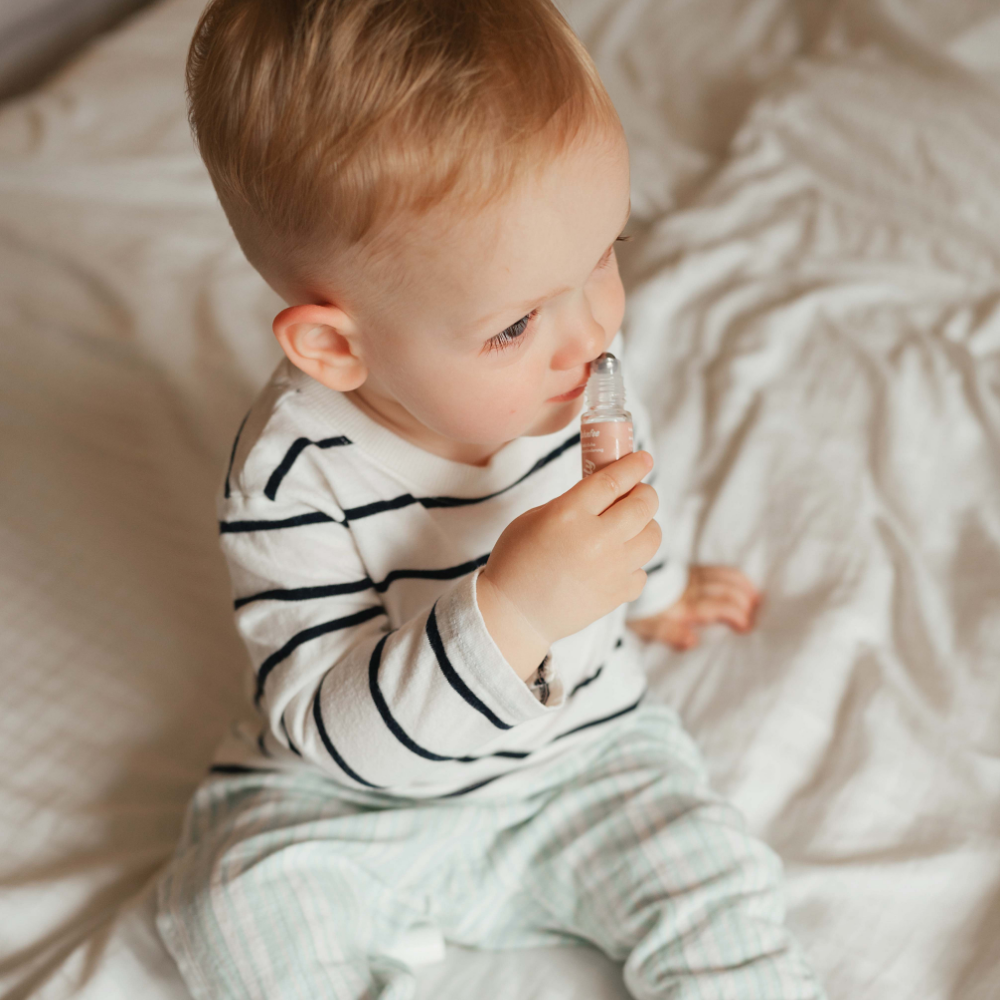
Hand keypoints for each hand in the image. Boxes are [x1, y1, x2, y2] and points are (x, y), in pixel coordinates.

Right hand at [477, 451, 661, 679]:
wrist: (514, 615)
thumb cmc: (517, 562)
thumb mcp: (534, 519)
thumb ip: (571, 503)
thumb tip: (607, 492)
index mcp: (569, 514)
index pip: (614, 480)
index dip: (634, 465)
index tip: (643, 459)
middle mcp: (596, 539)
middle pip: (643, 505)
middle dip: (645, 493)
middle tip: (637, 494)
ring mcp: (611, 569)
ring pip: (652, 535)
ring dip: (645, 525)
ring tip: (629, 528)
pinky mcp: (618, 593)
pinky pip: (642, 570)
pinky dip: (633, 563)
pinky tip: (615, 563)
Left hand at [628, 565, 759, 650]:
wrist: (620, 578)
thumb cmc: (637, 609)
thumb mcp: (648, 626)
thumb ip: (671, 634)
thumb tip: (694, 641)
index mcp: (684, 604)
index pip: (718, 606)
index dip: (735, 613)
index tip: (746, 625)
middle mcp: (691, 588)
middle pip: (725, 590)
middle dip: (743, 601)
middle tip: (756, 614)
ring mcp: (691, 576)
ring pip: (724, 577)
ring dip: (742, 586)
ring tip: (756, 598)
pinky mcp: (689, 569)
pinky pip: (716, 570)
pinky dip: (732, 575)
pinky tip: (741, 582)